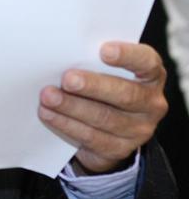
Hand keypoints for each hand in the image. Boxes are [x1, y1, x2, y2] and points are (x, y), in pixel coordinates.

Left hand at [38, 41, 167, 173]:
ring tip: (48, 97)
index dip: (128, 56)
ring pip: (105, 118)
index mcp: (150, 75)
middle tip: (67, 79)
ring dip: (72, 107)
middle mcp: (150, 103)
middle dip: (92, 86)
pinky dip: (67, 125)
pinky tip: (48, 114)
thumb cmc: (102, 82)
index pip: (146, 62)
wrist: (107, 125)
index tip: (104, 51)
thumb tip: (60, 50)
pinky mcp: (120, 149)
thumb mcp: (103, 68)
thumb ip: (91, 59)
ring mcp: (138, 129)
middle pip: (125, 94)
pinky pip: (92, 138)